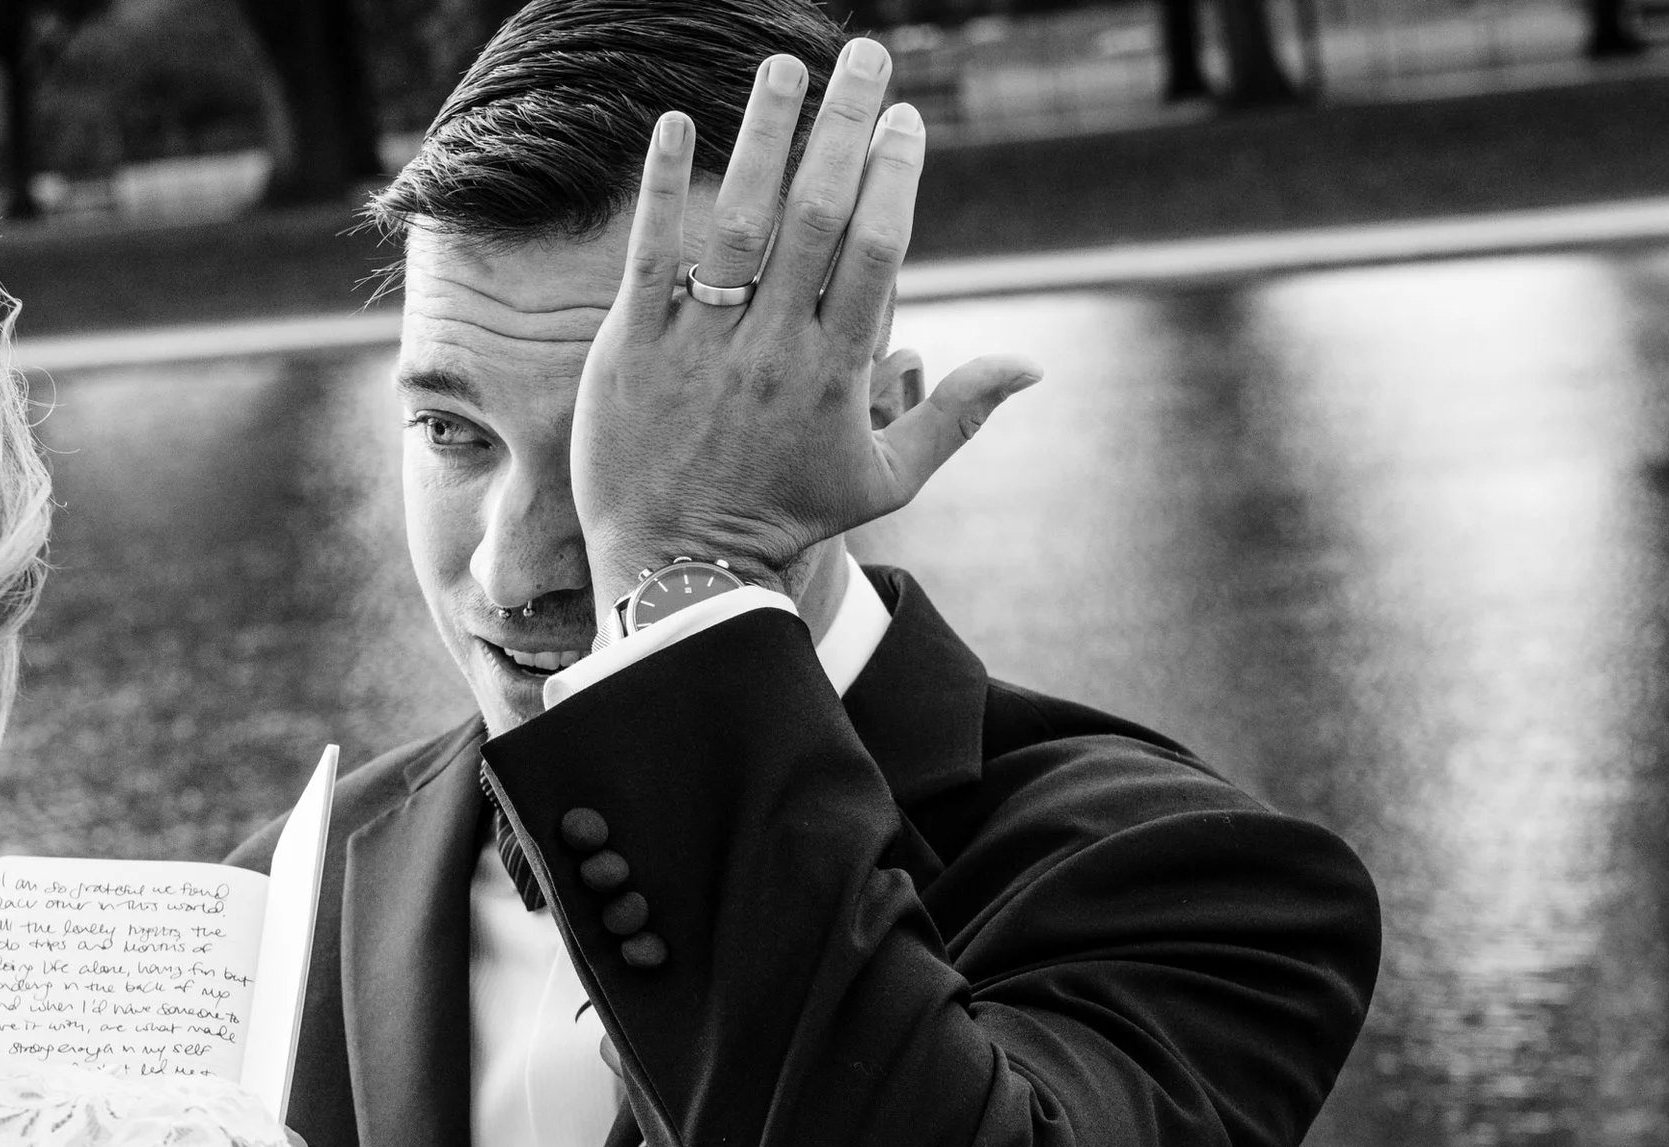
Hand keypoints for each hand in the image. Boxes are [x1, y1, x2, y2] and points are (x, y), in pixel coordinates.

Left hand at [570, 40, 1040, 606]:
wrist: (679, 572)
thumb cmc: (784, 521)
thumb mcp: (886, 480)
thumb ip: (959, 415)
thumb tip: (1033, 365)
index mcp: (836, 372)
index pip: (875, 252)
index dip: (893, 178)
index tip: (905, 117)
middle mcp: (773, 348)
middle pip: (815, 216)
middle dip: (843, 127)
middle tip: (864, 53)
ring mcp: (702, 344)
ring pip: (739, 222)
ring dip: (764, 134)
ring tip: (784, 63)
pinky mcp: (634, 346)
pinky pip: (651, 254)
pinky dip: (662, 187)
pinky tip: (671, 120)